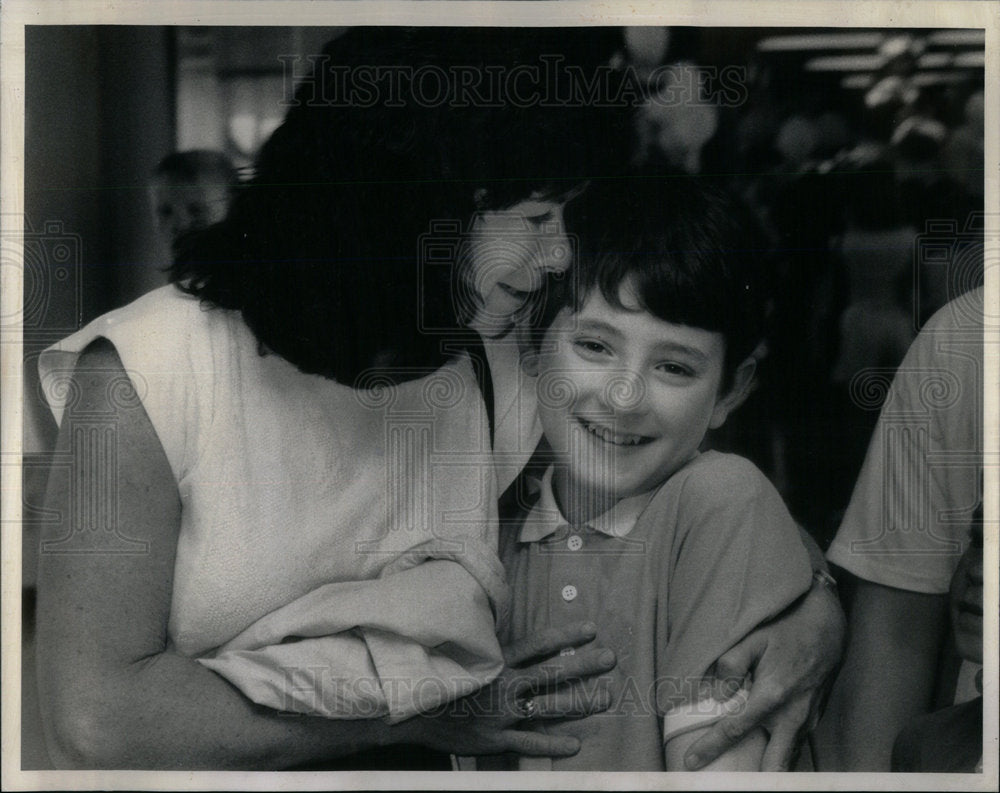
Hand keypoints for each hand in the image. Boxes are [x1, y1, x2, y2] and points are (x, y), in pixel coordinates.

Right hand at [401, 621, 615, 756]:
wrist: (414, 710)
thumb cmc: (444, 676)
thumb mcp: (467, 652)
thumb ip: (494, 644)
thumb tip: (514, 627)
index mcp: (498, 661)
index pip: (539, 644)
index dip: (567, 636)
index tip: (592, 629)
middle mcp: (505, 685)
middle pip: (552, 673)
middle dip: (583, 665)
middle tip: (610, 658)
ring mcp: (502, 714)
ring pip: (548, 707)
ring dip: (579, 703)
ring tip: (605, 698)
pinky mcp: (496, 739)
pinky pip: (530, 742)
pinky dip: (553, 745)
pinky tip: (575, 745)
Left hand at [684, 577, 845, 770]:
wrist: (826, 625)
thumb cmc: (786, 629)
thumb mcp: (752, 639)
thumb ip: (731, 666)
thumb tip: (719, 696)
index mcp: (773, 695)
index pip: (736, 730)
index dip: (711, 747)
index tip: (692, 762)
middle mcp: (792, 715)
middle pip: (772, 765)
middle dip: (753, 779)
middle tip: (726, 781)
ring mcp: (807, 720)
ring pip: (786, 759)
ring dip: (767, 768)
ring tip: (744, 773)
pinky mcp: (814, 719)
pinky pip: (795, 746)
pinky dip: (779, 755)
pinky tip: (764, 754)